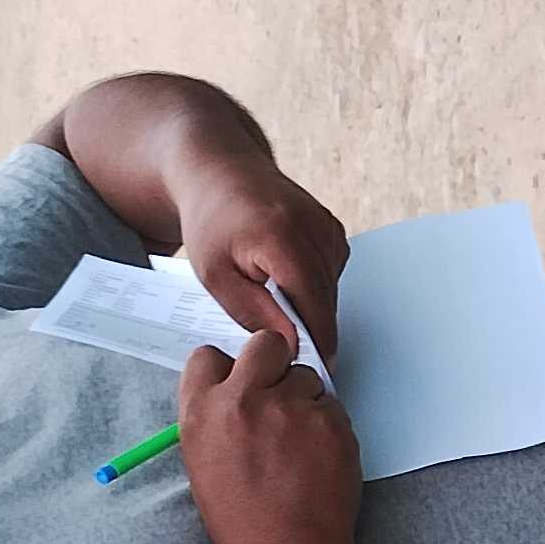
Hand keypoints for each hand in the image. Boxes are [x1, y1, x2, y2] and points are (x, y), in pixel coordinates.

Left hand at [176, 154, 350, 360]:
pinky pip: (331, 274)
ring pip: (330, 289)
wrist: (220, 173)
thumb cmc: (212, 220)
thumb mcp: (216, 276)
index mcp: (282, 238)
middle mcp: (313, 228)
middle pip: (325, 299)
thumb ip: (255, 312)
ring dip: (308, 305)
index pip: (313, 303)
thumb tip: (290, 343)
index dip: (318, 341)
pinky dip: (312, 286)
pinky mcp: (332, 228)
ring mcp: (327, 226)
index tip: (318, 370)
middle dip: (310, 327)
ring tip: (269, 296)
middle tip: (284, 348)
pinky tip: (283, 277)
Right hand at [177, 326, 364, 543]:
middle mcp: (243, 400)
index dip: (229, 368)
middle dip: (273, 361)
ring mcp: (290, 407)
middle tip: (279, 394)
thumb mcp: (204, 462)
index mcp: (202, 413)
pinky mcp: (330, 418)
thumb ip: (216, 416)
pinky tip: (318, 457)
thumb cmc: (244, 518)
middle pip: (264, 345)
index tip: (241, 383)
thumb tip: (238, 388)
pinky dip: (328, 425)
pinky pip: (332, 404)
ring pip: (305, 376)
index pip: (208, 356)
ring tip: (299, 444)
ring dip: (305, 399)